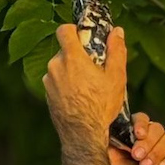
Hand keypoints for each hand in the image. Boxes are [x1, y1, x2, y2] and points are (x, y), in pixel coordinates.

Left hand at [43, 24, 128, 146]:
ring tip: (88, 86)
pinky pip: (56, 82)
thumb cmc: (101, 106)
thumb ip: (116, 50)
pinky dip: (66, 84)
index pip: (64, 30)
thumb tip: (117, 32)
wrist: (83, 134)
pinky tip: (79, 96)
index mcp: (71, 58)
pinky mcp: (47, 95)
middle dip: (77, 55)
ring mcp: (48, 82)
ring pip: (60, 67)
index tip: (84, 36)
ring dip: (71, 70)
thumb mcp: (116, 76)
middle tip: (94, 67)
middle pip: (64, 50)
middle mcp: (55, 67)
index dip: (73, 29)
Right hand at [109, 113, 164, 164]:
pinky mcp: (128, 126)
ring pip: (158, 129)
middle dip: (157, 153)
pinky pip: (143, 118)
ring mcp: (142, 136)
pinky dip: (142, 125)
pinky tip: (137, 135)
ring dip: (148, 144)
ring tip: (134, 155)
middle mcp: (155, 147)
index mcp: (164, 161)